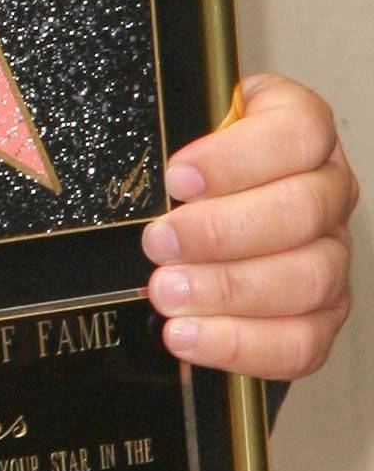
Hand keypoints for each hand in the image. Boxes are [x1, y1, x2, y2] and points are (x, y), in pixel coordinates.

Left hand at [141, 73, 355, 377]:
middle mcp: (328, 190)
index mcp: (303, 128)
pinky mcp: (320, 314)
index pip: (297, 135)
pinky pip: (301, 341)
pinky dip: (240, 344)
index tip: (177, 179)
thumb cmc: (194, 163)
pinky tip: (188, 335)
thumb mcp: (182, 126)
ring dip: (228, 291)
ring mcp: (331, 254)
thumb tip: (138, 164)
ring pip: (308, 279)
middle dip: (221, 232)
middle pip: (303, 211)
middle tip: (160, 242)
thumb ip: (172, 132)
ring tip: (166, 291)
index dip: (236, 160)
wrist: (200, 208)